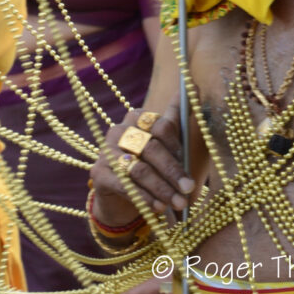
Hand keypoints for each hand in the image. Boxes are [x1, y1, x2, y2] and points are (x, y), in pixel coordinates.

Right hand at [90, 102, 195, 228]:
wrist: (121, 192)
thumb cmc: (149, 162)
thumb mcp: (164, 141)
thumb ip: (177, 117)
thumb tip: (194, 86)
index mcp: (137, 118)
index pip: (161, 126)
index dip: (177, 146)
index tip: (188, 161)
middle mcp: (119, 130)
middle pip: (151, 149)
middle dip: (173, 171)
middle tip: (189, 188)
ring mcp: (106, 151)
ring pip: (140, 169)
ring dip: (162, 189)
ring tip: (178, 203)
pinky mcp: (98, 173)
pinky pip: (125, 185)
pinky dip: (144, 197)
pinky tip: (158, 208)